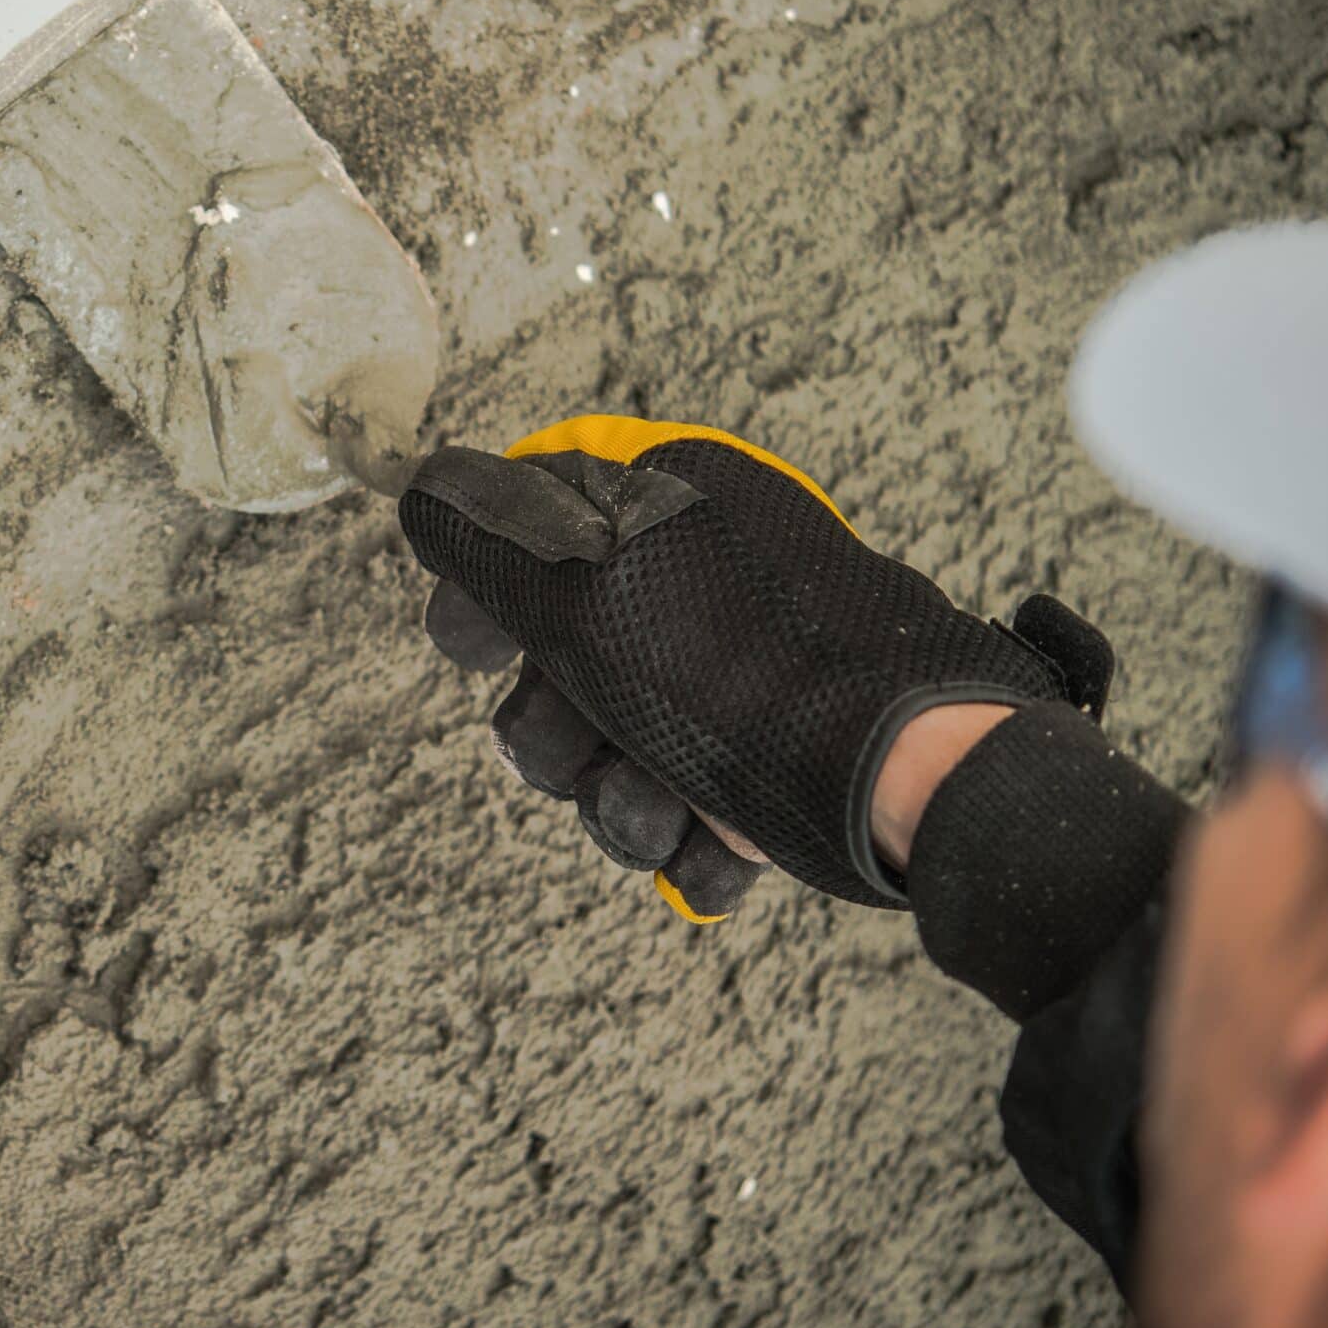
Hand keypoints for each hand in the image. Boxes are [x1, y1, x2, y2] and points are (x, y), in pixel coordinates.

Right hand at [402, 416, 1110, 911]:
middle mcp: (709, 579)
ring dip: (625, 800)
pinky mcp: (787, 764)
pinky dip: (697, 840)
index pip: (533, 524)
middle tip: (588, 740)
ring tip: (670, 805)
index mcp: (670, 504)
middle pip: (562, 662)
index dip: (485, 602)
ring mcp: (749, 677)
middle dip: (559, 732)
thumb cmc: (739, 671)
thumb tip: (423, 485)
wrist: (903, 780)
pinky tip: (721, 842)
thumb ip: (486, 537)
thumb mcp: (581, 586)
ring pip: (621, 751)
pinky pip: (695, 810)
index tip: (466, 649)